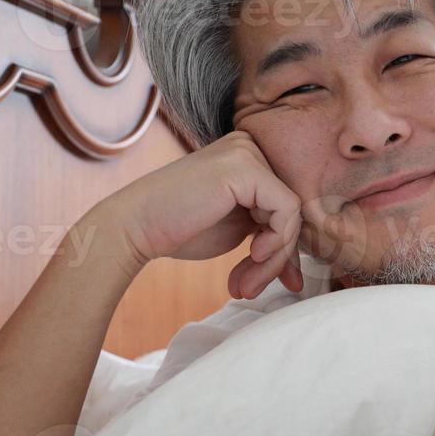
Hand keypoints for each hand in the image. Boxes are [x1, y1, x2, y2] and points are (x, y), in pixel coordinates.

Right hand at [89, 131, 304, 299]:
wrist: (134, 229)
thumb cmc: (181, 230)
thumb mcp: (239, 231)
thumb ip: (271, 236)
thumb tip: (300, 275)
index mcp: (250, 157)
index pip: (288, 204)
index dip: (286, 248)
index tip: (276, 281)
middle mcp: (251, 146)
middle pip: (293, 208)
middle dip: (280, 257)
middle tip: (254, 289)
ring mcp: (247, 152)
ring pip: (293, 213)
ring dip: (274, 259)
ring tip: (248, 285)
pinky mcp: (245, 165)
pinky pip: (287, 210)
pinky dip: (277, 243)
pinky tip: (252, 255)